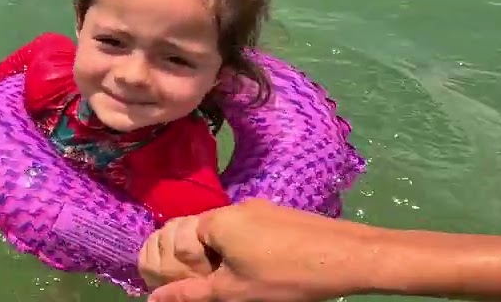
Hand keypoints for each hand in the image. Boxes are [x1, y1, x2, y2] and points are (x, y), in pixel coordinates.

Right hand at [138, 199, 367, 301]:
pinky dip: (248, 252)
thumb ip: (191, 294)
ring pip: (231, 234)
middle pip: (205, 235)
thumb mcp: (233, 292)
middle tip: (216, 289)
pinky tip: (265, 273)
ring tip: (242, 284)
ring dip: (228, 259)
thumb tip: (152, 299)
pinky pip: (252, 232)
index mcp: (217, 220)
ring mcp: (263, 209)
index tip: (190, 287)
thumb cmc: (284, 276)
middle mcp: (237, 207)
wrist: (348, 257)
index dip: (180, 265)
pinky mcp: (283, 217)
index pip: (180, 238)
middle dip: (204, 263)